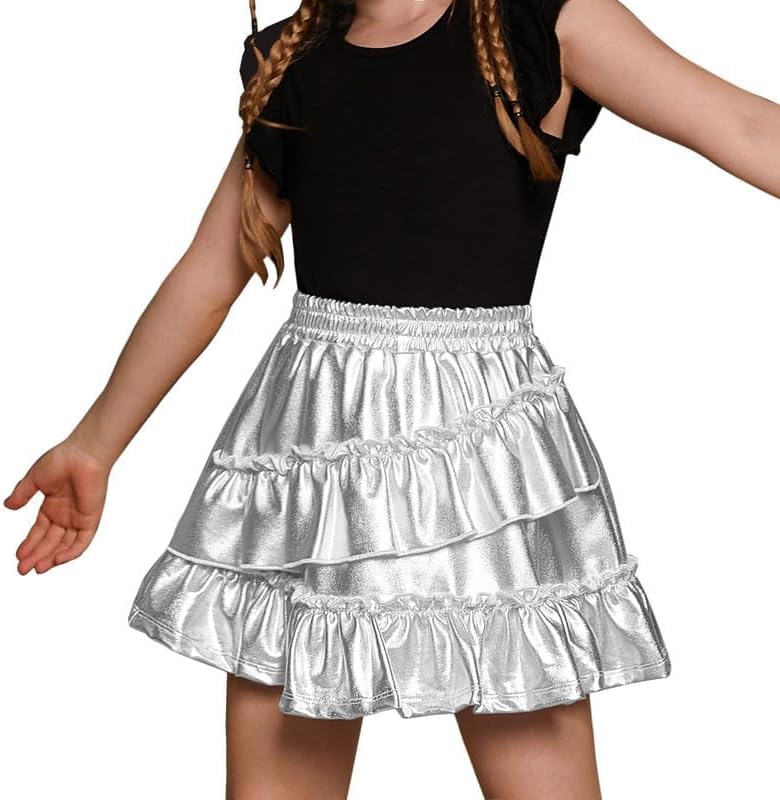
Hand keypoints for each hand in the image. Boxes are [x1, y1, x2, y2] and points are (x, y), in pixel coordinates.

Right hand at [4, 438, 110, 574]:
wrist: (83, 454)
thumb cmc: (62, 460)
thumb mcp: (34, 479)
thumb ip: (22, 494)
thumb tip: (7, 507)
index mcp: (53, 505)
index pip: (40, 531)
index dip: (29, 544)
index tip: (18, 556)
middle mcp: (66, 514)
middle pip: (50, 541)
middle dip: (36, 555)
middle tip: (22, 569)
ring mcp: (79, 517)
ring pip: (65, 544)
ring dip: (50, 557)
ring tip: (36, 569)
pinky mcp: (91, 518)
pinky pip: (82, 541)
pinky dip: (70, 553)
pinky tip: (56, 560)